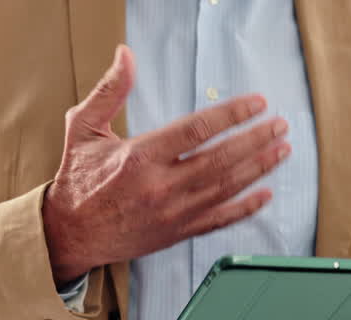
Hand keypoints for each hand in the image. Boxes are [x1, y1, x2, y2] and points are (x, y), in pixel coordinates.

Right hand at [43, 45, 291, 283]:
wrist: (70, 233)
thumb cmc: (78, 180)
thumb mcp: (83, 128)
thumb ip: (109, 90)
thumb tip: (125, 55)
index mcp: (140, 156)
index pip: (198, 130)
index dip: (233, 114)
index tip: (256, 104)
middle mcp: (161, 186)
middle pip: (222, 159)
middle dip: (256, 139)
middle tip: (279, 125)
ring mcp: (173, 213)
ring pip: (226, 188)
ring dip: (259, 168)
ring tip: (281, 150)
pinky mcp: (177, 233)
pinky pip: (219, 220)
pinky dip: (246, 208)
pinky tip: (265, 195)